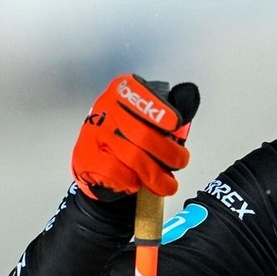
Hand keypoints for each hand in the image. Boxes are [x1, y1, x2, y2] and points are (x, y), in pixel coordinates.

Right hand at [71, 74, 200, 199]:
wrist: (95, 158)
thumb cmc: (129, 134)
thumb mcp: (147, 115)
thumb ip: (169, 109)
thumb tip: (190, 93)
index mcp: (123, 90)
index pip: (140, 97)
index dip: (160, 111)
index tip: (175, 124)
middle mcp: (106, 108)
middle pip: (144, 135)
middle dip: (169, 155)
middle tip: (180, 163)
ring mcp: (94, 132)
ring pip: (134, 158)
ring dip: (156, 176)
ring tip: (166, 185)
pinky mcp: (86, 156)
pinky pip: (117, 172)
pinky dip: (131, 181)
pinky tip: (136, 182)